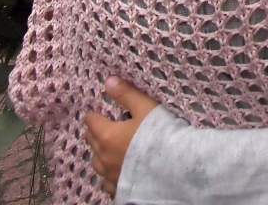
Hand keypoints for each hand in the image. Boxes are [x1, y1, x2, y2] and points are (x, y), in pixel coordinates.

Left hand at [84, 76, 159, 196]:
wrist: (175, 165)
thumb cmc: (161, 133)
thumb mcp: (145, 108)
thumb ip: (126, 94)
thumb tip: (108, 81)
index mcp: (108, 135)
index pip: (91, 122)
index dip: (93, 115)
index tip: (96, 112)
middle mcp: (104, 156)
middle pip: (92, 142)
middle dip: (95, 133)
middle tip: (103, 127)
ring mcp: (111, 174)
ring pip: (97, 163)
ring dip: (100, 154)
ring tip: (108, 149)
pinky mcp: (119, 187)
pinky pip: (107, 182)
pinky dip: (109, 175)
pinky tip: (116, 171)